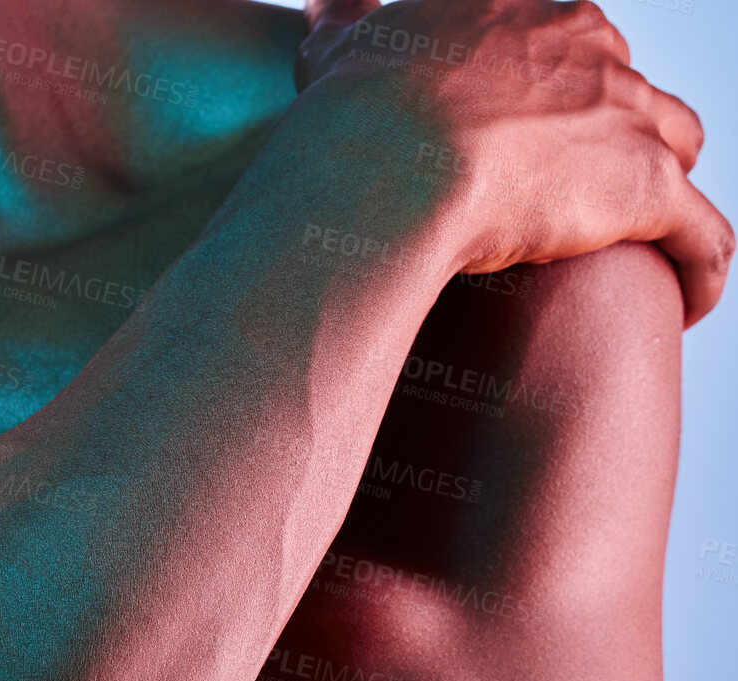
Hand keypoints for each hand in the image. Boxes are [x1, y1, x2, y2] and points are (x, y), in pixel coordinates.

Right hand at [295, 0, 731, 323]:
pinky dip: (699, 268)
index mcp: (527, 19)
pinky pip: (700, 235)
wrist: (385, 165)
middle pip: (628, 87)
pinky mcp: (646, 190)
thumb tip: (326, 6)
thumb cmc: (357, 113)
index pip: (567, 44)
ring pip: (676, 145)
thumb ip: (344, 24)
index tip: (526, 134)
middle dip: (612, 130)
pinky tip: (689, 303)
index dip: (553, 90)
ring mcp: (626, 119)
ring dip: (661, 185)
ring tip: (637, 239)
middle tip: (571, 189)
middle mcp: (592, 54)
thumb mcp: (344, 52)